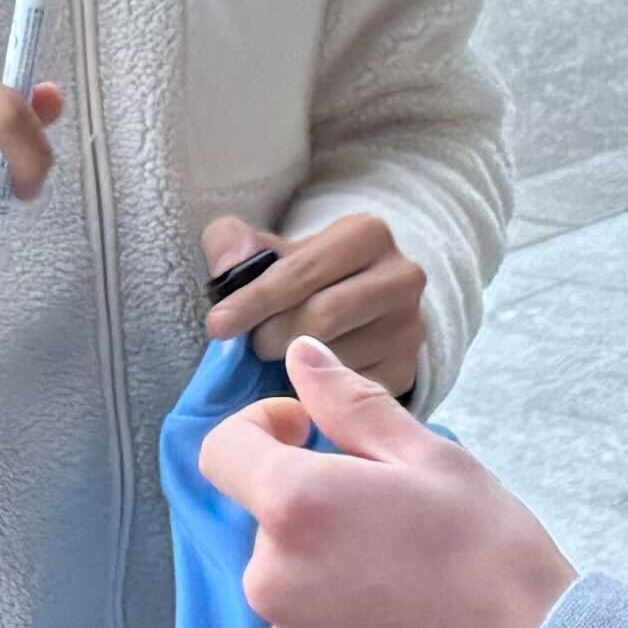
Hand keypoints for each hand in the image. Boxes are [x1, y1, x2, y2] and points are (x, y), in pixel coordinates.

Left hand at [203, 336, 575, 627]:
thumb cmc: (495, 561)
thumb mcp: (435, 463)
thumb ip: (354, 406)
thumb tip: (302, 357)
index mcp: (297, 507)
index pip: (223, 452)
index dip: (259, 431)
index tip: (305, 435)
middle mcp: (271, 580)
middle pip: (271, 530)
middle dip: (320, 518)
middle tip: (399, 528)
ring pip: (293, 595)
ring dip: (333, 583)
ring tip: (412, 595)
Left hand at [207, 212, 426, 377]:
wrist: (356, 307)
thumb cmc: (304, 278)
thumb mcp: (267, 250)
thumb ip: (234, 244)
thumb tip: (229, 263)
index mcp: (366, 234)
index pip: (302, 271)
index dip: (255, 300)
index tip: (218, 326)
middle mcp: (401, 276)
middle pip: (324, 315)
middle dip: (274, 335)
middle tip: (252, 347)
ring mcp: (409, 326)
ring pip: (339, 357)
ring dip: (296, 366)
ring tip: (279, 359)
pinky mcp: (407, 369)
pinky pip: (353, 390)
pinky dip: (320, 393)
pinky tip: (305, 383)